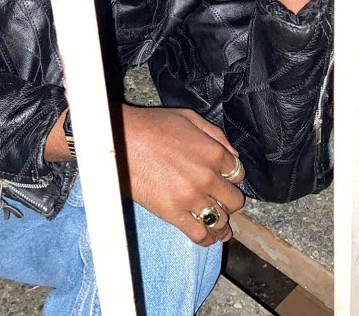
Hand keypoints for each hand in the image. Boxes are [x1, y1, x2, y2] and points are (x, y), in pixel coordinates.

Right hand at [119, 105, 246, 245]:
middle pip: (234, 200)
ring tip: (219, 227)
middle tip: (220, 202)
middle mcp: (207, 177)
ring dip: (221, 223)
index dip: (231, 178)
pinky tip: (206, 237)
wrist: (121, 139)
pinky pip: (199, 234)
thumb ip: (216, 135)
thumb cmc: (151, 125)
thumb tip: (233, 155)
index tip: (223, 182)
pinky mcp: (173, 213)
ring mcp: (191, 197)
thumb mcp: (189, 118)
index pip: (238, 174)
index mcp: (214, 153)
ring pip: (220, 220)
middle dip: (229, 201)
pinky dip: (206, 239)